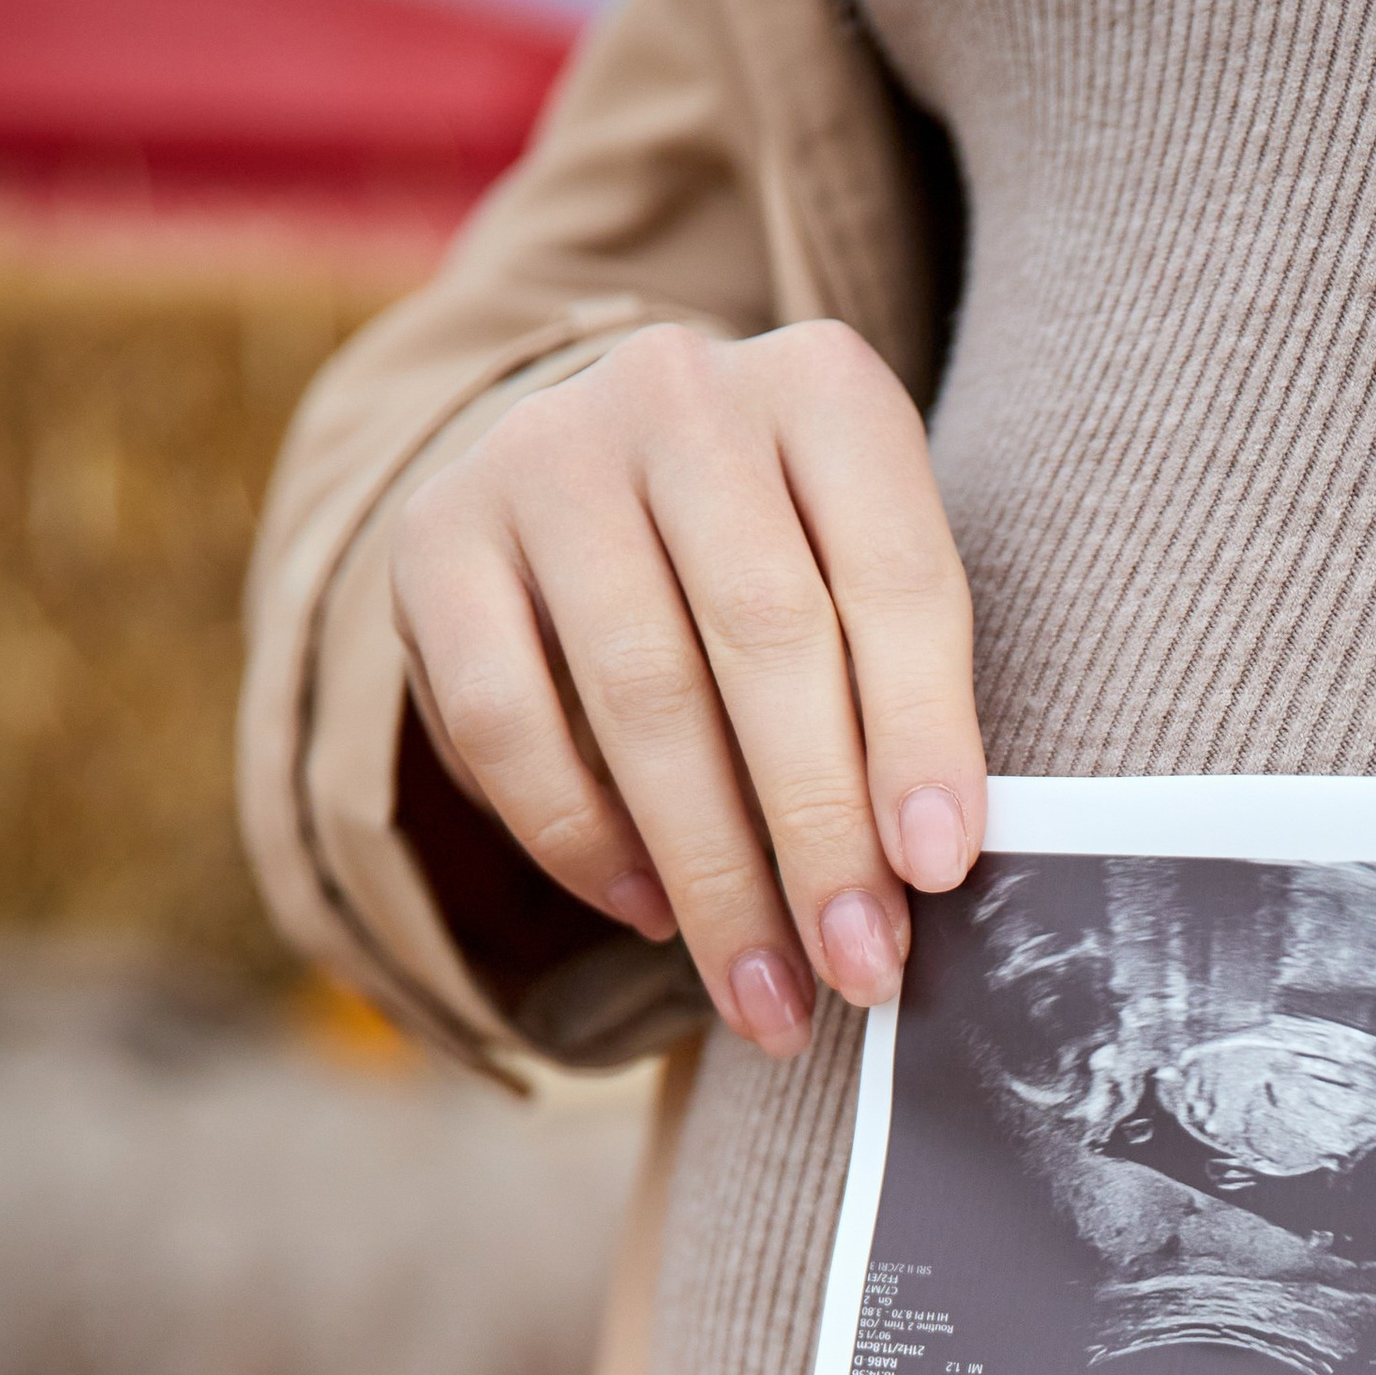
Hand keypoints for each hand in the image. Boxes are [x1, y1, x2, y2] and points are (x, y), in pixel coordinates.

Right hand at [389, 320, 981, 1048]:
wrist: (602, 470)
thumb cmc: (777, 554)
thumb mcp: (861, 578)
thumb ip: (898, 691)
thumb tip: (917, 874)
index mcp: (825, 386)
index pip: (894, 575)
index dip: (922, 733)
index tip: (937, 871)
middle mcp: (681, 391)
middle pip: (765, 635)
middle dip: (818, 830)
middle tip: (856, 968)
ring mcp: (545, 452)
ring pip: (640, 693)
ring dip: (711, 870)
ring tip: (763, 989)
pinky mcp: (438, 535)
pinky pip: (504, 721)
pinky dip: (582, 839)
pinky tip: (650, 910)